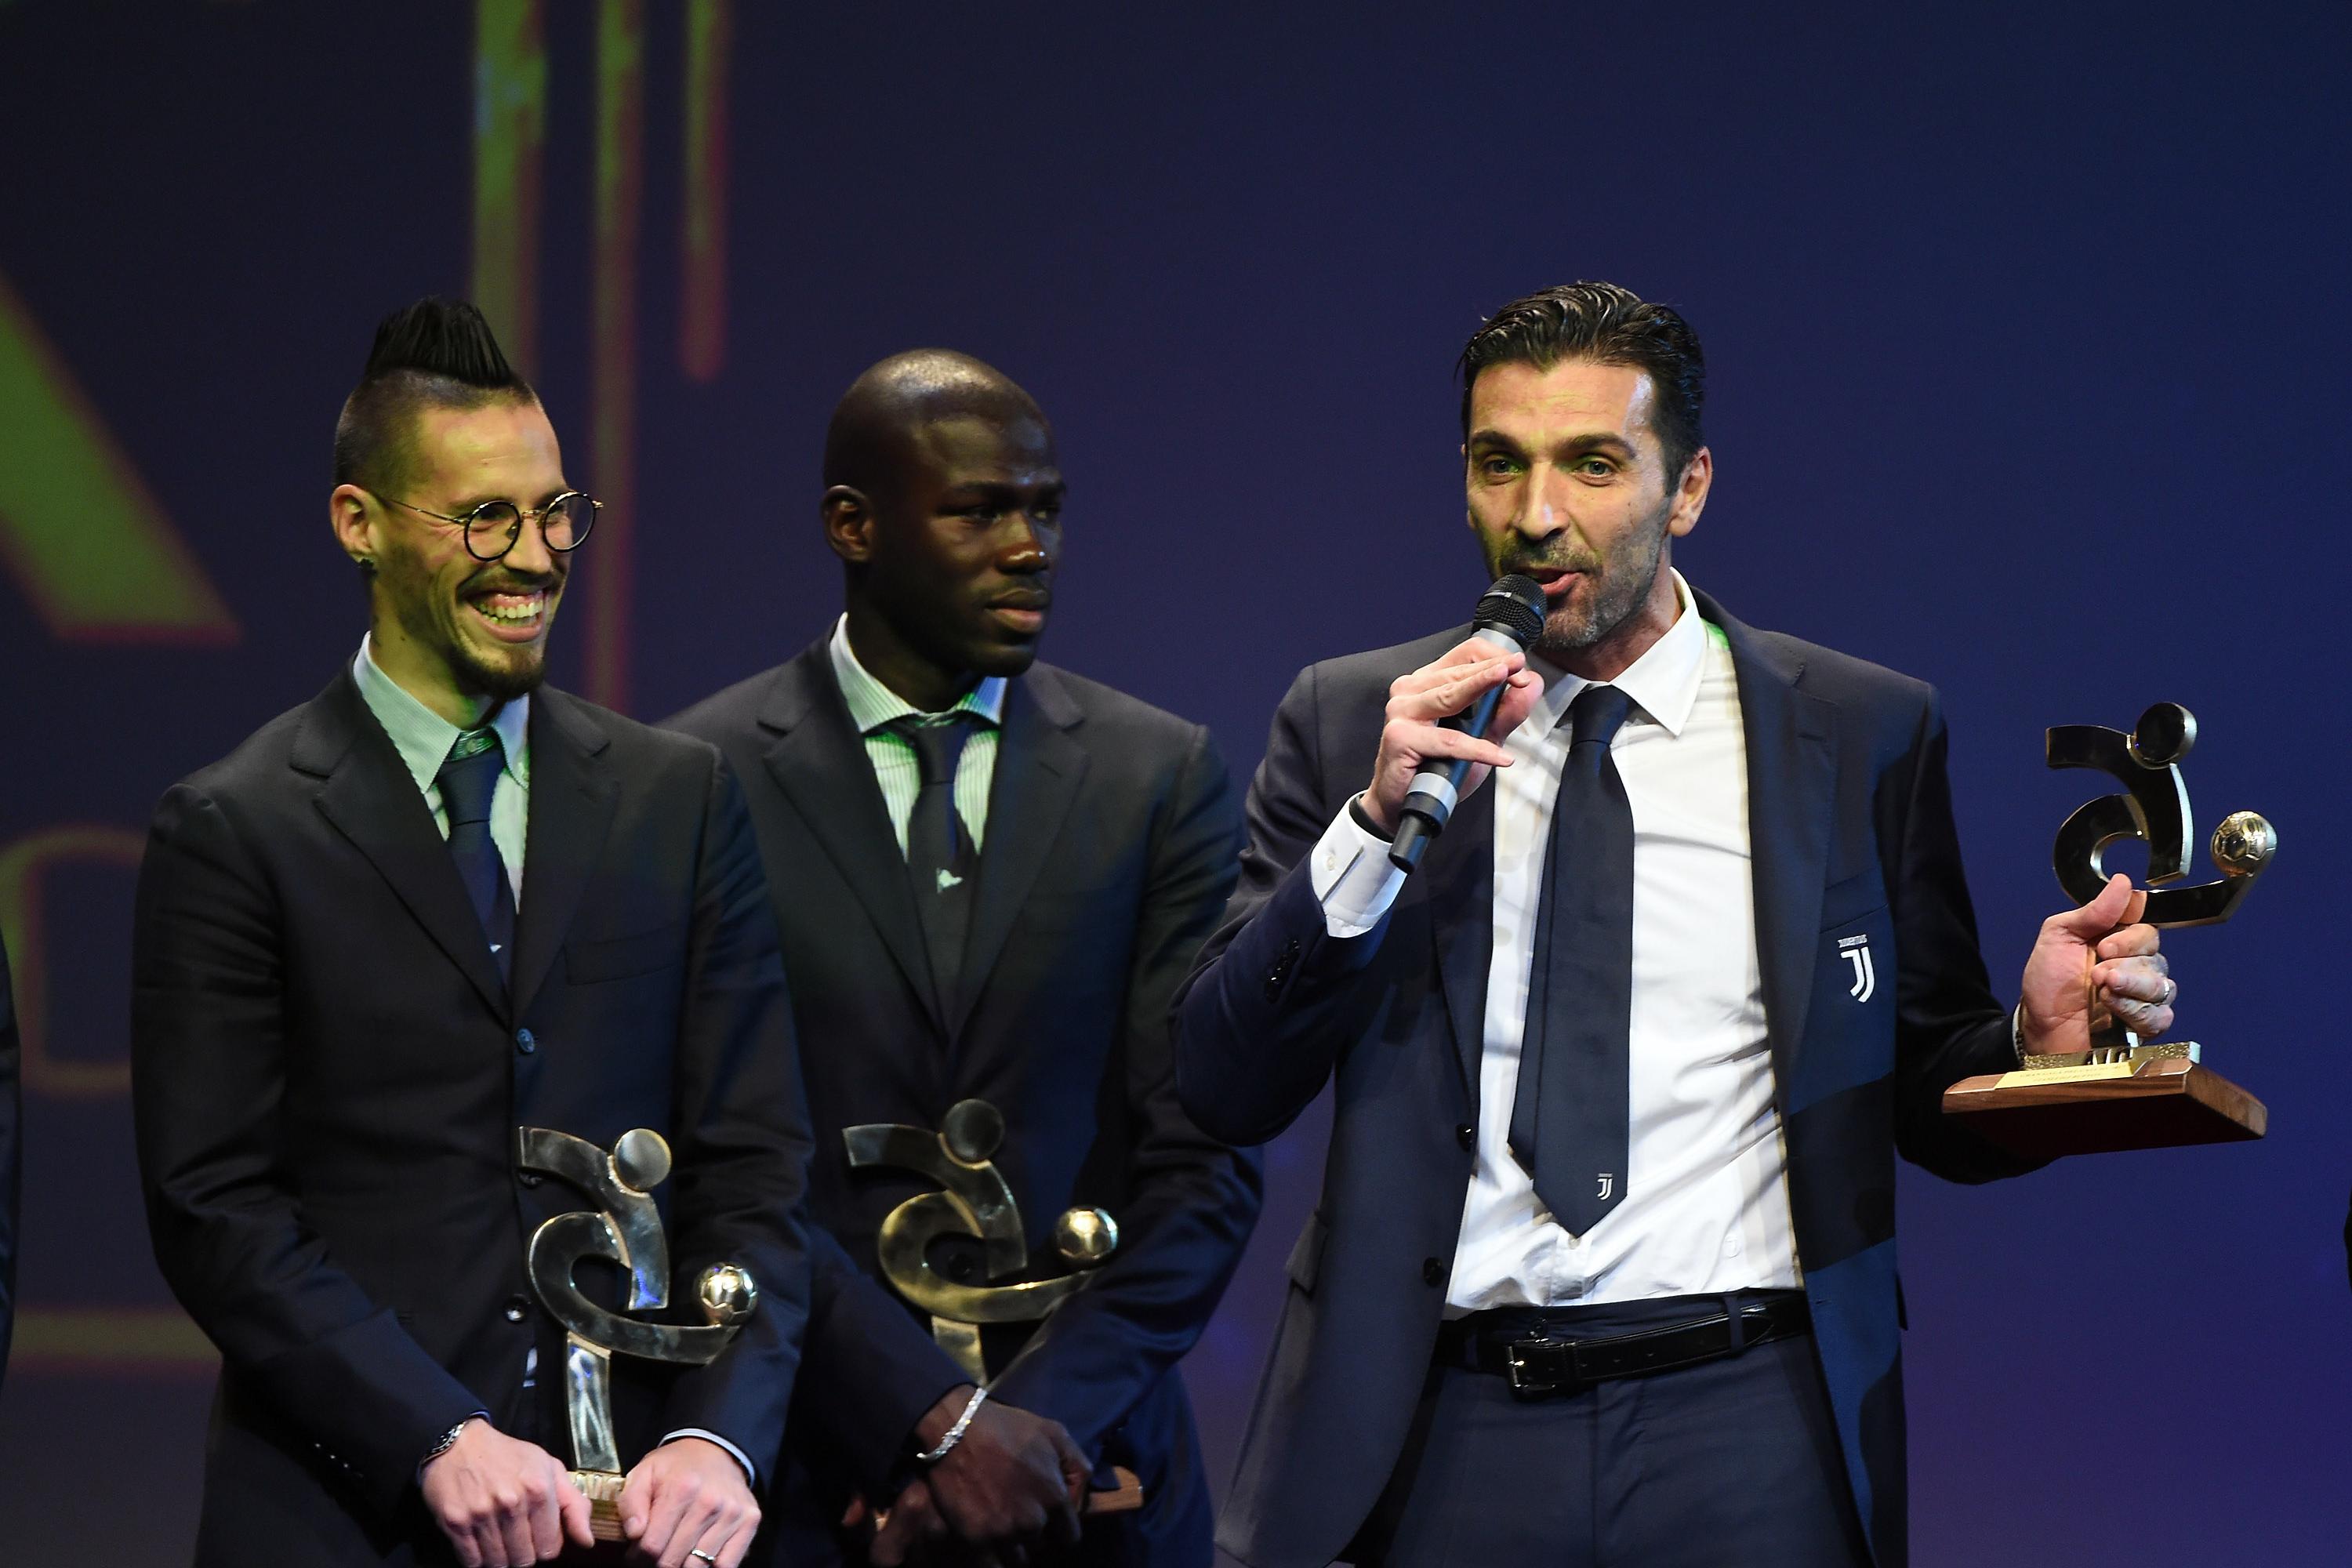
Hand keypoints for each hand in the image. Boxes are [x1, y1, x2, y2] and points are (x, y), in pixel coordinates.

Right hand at [420, 1418, 593, 1567]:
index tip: (537, 1534)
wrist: (460, 1444)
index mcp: (540, 1490)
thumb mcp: (549, 1469)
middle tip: (517, 1536)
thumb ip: (574, 1505)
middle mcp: (512, 1503)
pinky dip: (477, 1558)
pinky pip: (472, 1562)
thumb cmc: (509, 1457)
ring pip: (498, 1563)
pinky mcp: (455, 1522)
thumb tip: (587, 1542)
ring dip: (500, 1556)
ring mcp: (482, 1514)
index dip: (545, 1545)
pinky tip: (481, 1541)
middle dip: (523, 1553)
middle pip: (525, 1560)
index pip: (550, 1548)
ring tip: (499, 1537)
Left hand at [620, 1437, 759, 1567]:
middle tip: (654, 1555)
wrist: (716, 1450)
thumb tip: (634, 1533)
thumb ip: (631, 1502)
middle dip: (657, 1563)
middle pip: (672, 1560)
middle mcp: (710, 1503)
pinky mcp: (750, 1521)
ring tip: (675, 1553)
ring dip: (682, 1565)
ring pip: (697, 1566)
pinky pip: (727, 1565)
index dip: (637, 1557)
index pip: (651, 1546)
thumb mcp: (644, 1473)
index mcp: (681, 1489)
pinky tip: (698, 1556)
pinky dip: (711, 1567)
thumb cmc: (676, 1467)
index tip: (636, 1554)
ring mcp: (732, 1514)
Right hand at [868, 1388, 1085, 1566]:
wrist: (956, 1429)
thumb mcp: (1055, 1433)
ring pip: (1018, 1558)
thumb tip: (1080, 1501)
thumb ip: (1078, 1467)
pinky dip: (993, 1560)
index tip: (1049, 1520)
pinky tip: (989, 1545)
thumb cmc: (1007, 1427)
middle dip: (1033, 1533)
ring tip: (1002, 1527)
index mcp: (1055, 1496)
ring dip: (1013, 1547)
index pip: (1069, 1536)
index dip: (1060, 1528)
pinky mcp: (975, 1540)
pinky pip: (992, 1566)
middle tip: (1018, 1514)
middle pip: (1040, 1545)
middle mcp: (1032, 1520)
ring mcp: (1003, 1532)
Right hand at [1362, 637, 1543, 832]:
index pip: (1465, 654)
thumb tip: (1532, 685)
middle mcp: (1411, 690)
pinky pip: (1448, 741)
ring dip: (1485, 690)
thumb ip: (1505, 712)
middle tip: (1522, 675)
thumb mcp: (1481, 738)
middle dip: (1496, 671)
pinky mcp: (1400, 737)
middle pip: (1459, 670)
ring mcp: (1402, 711)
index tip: (1519, 669)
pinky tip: (1499, 756)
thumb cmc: (1436, 768)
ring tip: (1515, 685)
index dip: (1495, 657)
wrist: (1403, 803)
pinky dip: (1476, 749)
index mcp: (1428, 682)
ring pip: (1451, 697)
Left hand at [2019, 872, 2176, 1053]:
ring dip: (2129, 986)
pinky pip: (2161, 1014)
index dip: (2129, 937)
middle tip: (2096, 973)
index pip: (2145, 927)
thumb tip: (2123, 883)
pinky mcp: (2147, 1023)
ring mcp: (2143, 995)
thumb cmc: (2048, 983)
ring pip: (2161, 984)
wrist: (2040, 1026)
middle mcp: (2135, 965)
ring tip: (2101, 990)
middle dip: (2125, 965)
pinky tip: (2113, 1008)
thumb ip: (2092, 912)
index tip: (2103, 947)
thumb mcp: (2059, 936)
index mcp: (2116, 941)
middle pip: (2156, 955)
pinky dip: (2135, 1010)